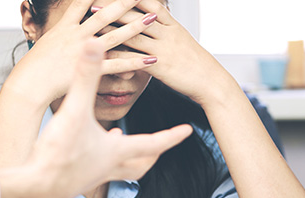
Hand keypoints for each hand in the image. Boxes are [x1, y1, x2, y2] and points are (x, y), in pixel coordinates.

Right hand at [10, 0, 158, 106]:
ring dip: (135, 27)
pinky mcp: (90, 71)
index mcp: (65, 27)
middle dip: (124, 3)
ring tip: (152, 18)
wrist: (29, 84)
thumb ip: (62, 34)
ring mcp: (85, 52)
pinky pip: (118, 65)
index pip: (83, 2)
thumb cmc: (35, 67)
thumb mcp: (46, 43)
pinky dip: (134, 62)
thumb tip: (67, 29)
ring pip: (115, 36)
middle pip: (105, 14)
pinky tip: (150, 58)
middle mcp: (77, 35)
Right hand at [24, 38, 191, 197]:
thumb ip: (85, 78)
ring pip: (121, 169)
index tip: (187, 131)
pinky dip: (100, 158)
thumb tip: (95, 46)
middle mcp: (109, 166)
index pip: (154, 142)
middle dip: (154, 152)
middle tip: (162, 144)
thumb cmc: (58, 155)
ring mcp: (93, 176)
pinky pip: (98, 169)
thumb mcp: (74, 111)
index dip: (172, 135)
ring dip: (128, 157)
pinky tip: (88, 148)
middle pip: (141, 163)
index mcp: (117, 151)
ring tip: (123, 141)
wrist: (35, 189)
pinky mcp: (76, 179)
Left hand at [104, 0, 233, 105]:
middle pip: (138, 14)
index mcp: (174, 25)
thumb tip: (155, 23)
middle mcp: (168, 34)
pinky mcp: (160, 67)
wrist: (211, 82)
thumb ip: (167, 31)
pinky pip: (136, 59)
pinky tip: (104, 54)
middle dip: (116, 6)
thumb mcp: (183, 42)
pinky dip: (119, 56)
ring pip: (134, 34)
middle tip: (95, 0)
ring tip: (93, 20)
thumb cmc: (196, 65)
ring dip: (112, 26)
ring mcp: (164, 49)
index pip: (150, 4)